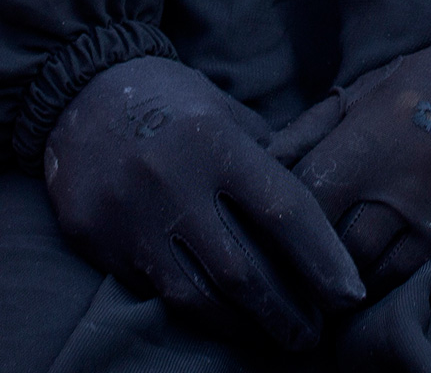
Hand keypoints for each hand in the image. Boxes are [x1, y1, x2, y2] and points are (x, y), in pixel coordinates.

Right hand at [42, 53, 367, 350]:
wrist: (80, 92)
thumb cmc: (172, 102)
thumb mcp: (228, 112)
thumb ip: (271, 158)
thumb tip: (327, 213)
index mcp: (214, 141)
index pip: (283, 212)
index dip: (323, 260)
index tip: (350, 296)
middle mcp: (171, 181)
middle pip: (244, 271)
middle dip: (287, 312)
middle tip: (312, 335)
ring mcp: (129, 216)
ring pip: (196, 296)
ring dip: (242, 327)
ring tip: (271, 337)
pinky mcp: (95, 240)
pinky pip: (153, 292)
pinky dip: (192, 310)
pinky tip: (219, 317)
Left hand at [278, 0, 430, 296]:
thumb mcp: (373, 87)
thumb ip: (313, 128)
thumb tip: (259, 163)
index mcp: (374, 132)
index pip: (310, 197)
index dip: (285, 219)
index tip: (275, 229)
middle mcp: (409, 174)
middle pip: (341, 245)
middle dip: (315, 257)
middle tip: (299, 263)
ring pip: (382, 271)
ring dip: (355, 276)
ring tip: (338, 274)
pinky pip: (427, 270)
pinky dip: (398, 276)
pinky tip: (384, 269)